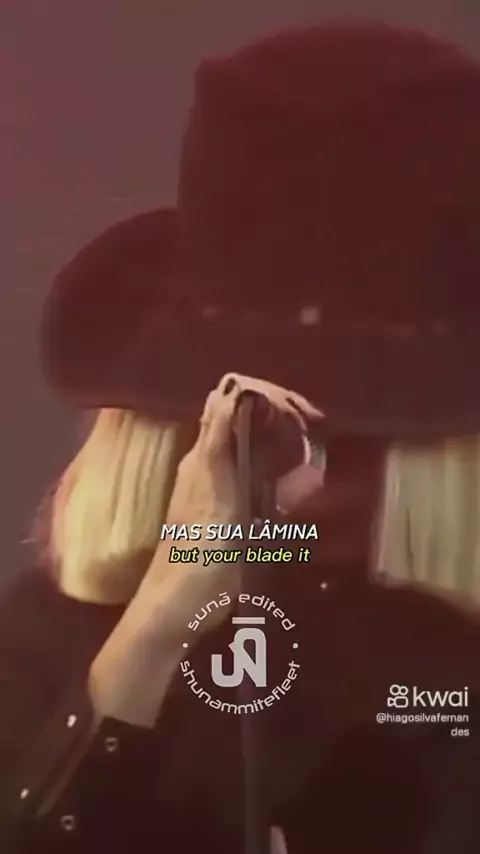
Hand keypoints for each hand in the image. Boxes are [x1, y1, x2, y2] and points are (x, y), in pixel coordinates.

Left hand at [90, 374, 320, 724]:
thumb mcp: (235, 517)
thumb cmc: (202, 562)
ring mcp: (205, 478)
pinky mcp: (212, 500)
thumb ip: (265, 485)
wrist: (172, 606)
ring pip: (240, 436)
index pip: (230, 396)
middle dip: (277, 411)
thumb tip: (299, 454)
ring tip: (308, 449)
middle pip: (236, 411)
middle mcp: (203, 459)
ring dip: (274, 434)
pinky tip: (291, 479)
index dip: (267, 393)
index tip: (303, 413)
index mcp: (206, 455)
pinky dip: (268, 460)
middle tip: (312, 429)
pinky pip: (241, 463)